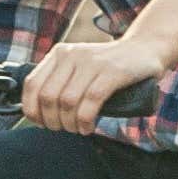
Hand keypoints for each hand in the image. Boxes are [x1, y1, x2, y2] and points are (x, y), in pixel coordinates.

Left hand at [24, 37, 168, 134]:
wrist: (145, 48)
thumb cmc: (109, 66)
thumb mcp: (79, 67)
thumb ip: (61, 81)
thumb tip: (39, 113)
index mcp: (59, 54)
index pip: (32, 84)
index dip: (32, 110)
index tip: (42, 124)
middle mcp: (72, 55)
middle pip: (48, 97)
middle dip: (52, 121)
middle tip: (63, 129)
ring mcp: (92, 62)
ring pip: (67, 101)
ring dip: (69, 124)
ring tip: (77, 129)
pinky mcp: (112, 71)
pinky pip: (91, 101)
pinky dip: (85, 120)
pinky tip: (88, 127)